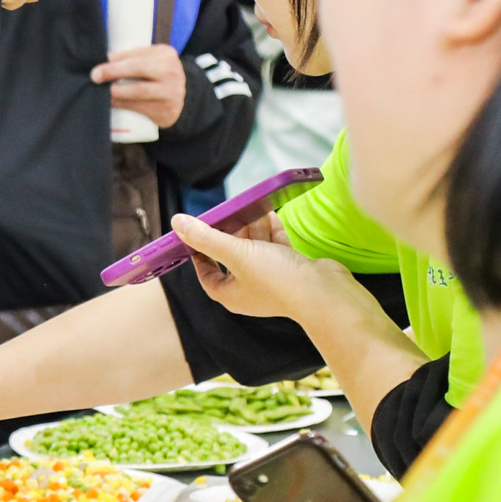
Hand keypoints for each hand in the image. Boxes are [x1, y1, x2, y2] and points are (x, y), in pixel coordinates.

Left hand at [89, 46, 184, 128]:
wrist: (181, 102)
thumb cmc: (157, 78)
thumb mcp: (151, 63)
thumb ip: (132, 58)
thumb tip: (103, 59)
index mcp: (166, 54)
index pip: (136, 53)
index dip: (115, 58)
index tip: (98, 63)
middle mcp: (172, 71)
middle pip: (138, 68)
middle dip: (113, 71)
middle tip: (95, 76)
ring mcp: (172, 91)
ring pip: (139, 90)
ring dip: (116, 91)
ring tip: (103, 91)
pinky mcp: (167, 110)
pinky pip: (140, 108)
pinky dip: (122, 105)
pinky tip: (111, 103)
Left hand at [172, 212, 362, 324]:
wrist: (324, 292)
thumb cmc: (277, 279)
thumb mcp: (235, 254)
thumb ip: (206, 238)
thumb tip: (177, 223)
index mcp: (230, 294)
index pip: (206, 274)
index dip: (199, 253)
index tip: (197, 233)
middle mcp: (249, 289)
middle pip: (231, 257)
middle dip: (230, 233)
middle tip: (226, 212)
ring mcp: (271, 280)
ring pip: (255, 250)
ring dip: (252, 229)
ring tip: (249, 207)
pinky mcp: (291, 270)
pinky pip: (276, 247)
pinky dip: (271, 232)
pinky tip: (269, 213)